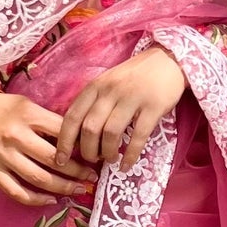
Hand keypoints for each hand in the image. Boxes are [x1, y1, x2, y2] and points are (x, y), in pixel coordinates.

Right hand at [0, 85, 99, 208]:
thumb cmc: (4, 108)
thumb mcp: (29, 105)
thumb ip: (50, 121)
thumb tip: (78, 140)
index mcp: (29, 116)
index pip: (62, 133)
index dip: (81, 145)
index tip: (93, 153)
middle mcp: (16, 137)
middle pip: (54, 160)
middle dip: (77, 171)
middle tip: (92, 177)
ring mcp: (4, 156)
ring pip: (38, 178)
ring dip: (63, 187)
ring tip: (79, 190)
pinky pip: (16, 191)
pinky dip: (35, 200)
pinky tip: (51, 200)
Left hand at [55, 45, 187, 173]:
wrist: (167, 61)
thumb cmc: (133, 77)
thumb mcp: (107, 83)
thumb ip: (92, 104)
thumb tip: (76, 137)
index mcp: (95, 86)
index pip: (72, 116)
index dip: (63, 141)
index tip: (60, 159)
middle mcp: (110, 91)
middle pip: (90, 128)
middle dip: (87, 151)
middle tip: (93, 159)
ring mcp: (132, 98)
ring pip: (111, 133)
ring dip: (108, 153)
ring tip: (110, 159)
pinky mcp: (153, 106)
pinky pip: (138, 136)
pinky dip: (130, 155)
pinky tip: (127, 165)